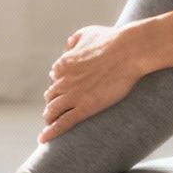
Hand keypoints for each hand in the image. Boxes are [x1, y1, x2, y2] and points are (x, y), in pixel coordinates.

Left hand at [40, 23, 148, 142]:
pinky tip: (43, 140)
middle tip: (56, 111)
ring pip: (53, 111)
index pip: (54, 80)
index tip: (63, 92)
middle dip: (53, 103)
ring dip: (50, 118)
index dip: (59, 87)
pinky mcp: (85, 108)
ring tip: (50, 125)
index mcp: (62, 64)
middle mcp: (63, 81)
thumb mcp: (88, 33)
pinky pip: (63, 123)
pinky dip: (51, 132)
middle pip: (51, 97)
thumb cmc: (112, 40)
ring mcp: (73, 96)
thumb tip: (69, 45)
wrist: (129, 51)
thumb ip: (75, 41)